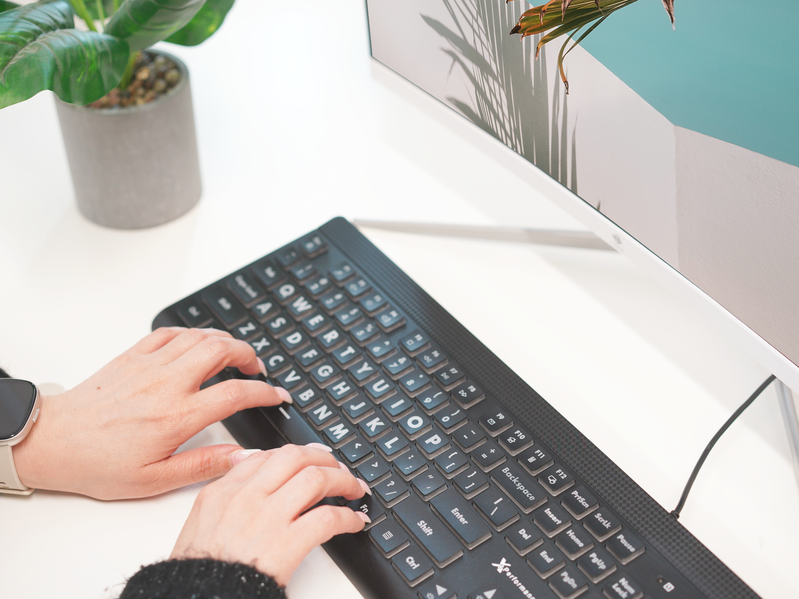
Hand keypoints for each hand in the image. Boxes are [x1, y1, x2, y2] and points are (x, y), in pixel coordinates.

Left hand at [13, 327, 290, 499]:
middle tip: (257, 369)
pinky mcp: (133, 355)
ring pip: (199, 336)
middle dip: (248, 355)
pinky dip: (192, 333)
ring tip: (234, 354)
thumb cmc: (99, 463)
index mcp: (177, 416)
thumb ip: (204, 465)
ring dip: (225, 340)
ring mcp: (150, 365)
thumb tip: (242, 457)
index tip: (276, 395)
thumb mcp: (154, 480)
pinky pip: (170, 332)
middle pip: (222, 350)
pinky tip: (197, 343)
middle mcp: (167, 384)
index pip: (235, 393)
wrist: (55, 442)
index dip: (265, 392)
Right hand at [170, 444, 370, 585]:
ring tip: (354, 490)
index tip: (311, 458)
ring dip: (342, 481)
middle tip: (338, 469)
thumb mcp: (199, 524)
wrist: (200, 597)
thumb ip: (225, 496)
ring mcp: (267, 518)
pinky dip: (348, 517)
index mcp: (222, 492)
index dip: (296, 454)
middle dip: (323, 459)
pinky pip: (327, 518)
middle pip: (295, 457)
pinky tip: (354, 522)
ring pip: (316, 479)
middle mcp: (246, 498)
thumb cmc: (199, 573)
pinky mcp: (286, 544)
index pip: (266, 456)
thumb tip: (246, 471)